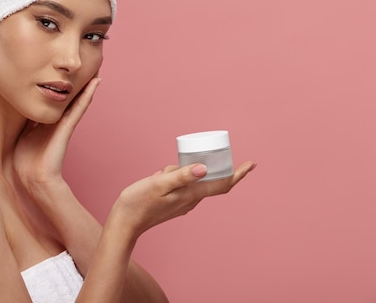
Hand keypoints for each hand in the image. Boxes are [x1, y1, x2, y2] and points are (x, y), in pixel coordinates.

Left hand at [13, 77, 100, 188]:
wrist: (34, 178)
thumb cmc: (25, 161)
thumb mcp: (19, 135)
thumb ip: (21, 123)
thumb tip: (14, 107)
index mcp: (44, 122)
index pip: (51, 100)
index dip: (54, 87)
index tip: (57, 72)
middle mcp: (55, 120)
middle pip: (66, 98)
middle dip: (72, 85)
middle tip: (82, 68)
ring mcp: (63, 124)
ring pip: (76, 101)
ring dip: (86, 87)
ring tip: (94, 71)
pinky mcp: (67, 127)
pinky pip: (79, 108)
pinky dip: (87, 95)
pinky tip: (95, 83)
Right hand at [111, 161, 256, 238]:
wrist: (124, 223)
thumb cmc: (138, 202)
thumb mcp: (158, 183)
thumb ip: (181, 176)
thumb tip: (204, 168)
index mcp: (190, 195)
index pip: (222, 185)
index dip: (238, 174)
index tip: (251, 164)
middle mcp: (190, 202)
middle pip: (209, 182)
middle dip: (208, 167)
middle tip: (203, 153)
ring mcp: (182, 204)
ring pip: (192, 182)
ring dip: (182, 172)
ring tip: (163, 173)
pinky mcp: (173, 204)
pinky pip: (182, 187)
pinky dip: (175, 178)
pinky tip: (160, 177)